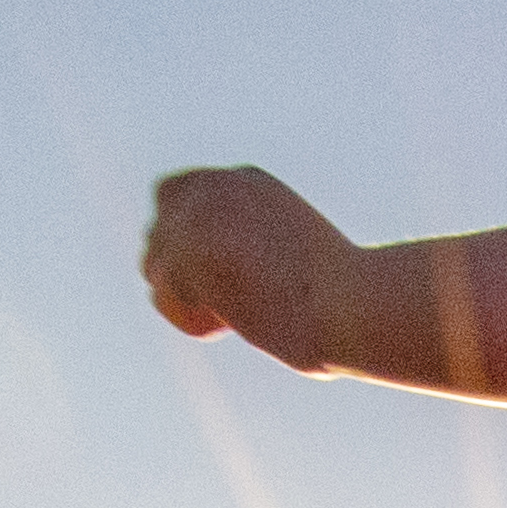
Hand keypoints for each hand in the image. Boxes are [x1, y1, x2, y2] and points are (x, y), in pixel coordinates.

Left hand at [138, 167, 353, 359]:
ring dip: (185, 298)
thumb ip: (252, 252)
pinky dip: (191, 320)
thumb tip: (224, 286)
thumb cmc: (345, 300)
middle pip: (158, 227)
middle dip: (174, 266)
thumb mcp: (294, 257)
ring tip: (233, 318)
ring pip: (155, 264)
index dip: (188, 239)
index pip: (180, 195)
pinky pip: (163, 297)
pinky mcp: (184, 254)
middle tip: (215, 302)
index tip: (219, 278)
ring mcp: (196, 217)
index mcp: (246, 181)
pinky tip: (231, 326)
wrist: (351, 303)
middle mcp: (215, 187)